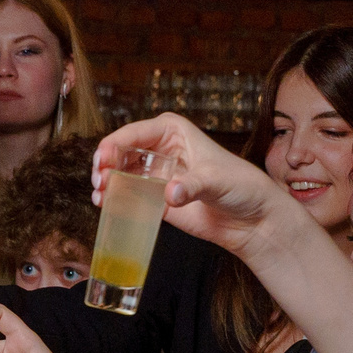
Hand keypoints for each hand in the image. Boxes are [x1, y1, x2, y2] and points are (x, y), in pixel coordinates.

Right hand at [97, 116, 311, 261]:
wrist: (253, 219)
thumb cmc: (242, 188)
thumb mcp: (218, 180)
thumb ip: (192, 185)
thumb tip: (170, 193)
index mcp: (174, 132)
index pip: (136, 133)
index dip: (115, 144)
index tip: (105, 159)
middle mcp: (161, 150)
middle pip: (122, 151)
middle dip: (106, 163)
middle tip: (100, 178)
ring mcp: (157, 175)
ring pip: (121, 173)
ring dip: (106, 181)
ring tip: (100, 193)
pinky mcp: (156, 199)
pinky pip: (128, 196)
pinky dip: (114, 199)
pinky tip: (104, 204)